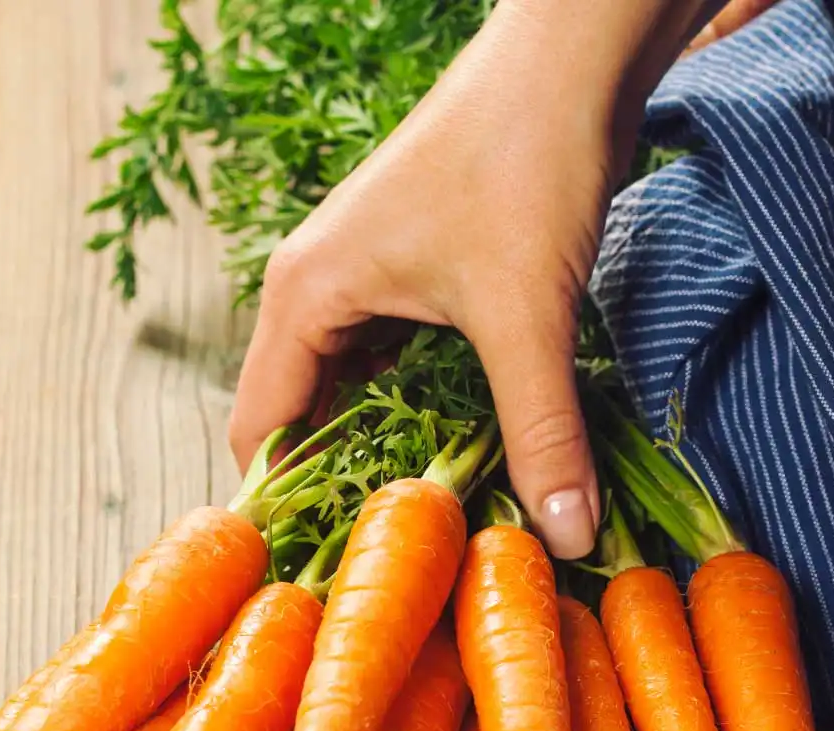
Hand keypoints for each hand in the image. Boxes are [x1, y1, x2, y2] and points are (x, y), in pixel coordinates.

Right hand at [228, 0, 713, 557]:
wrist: (572, 53)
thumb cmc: (525, 160)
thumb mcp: (528, 315)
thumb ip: (542, 434)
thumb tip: (569, 536)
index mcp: (304, 299)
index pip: (261, 433)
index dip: (285, 508)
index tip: (325, 574)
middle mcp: (315, 292)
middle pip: (301, 420)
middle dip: (340, 488)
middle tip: (386, 562)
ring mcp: (361, 281)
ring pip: (349, 394)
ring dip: (382, 452)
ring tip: (422, 522)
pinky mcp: (408, 275)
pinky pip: (390, 365)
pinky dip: (415, 411)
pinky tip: (455, 451)